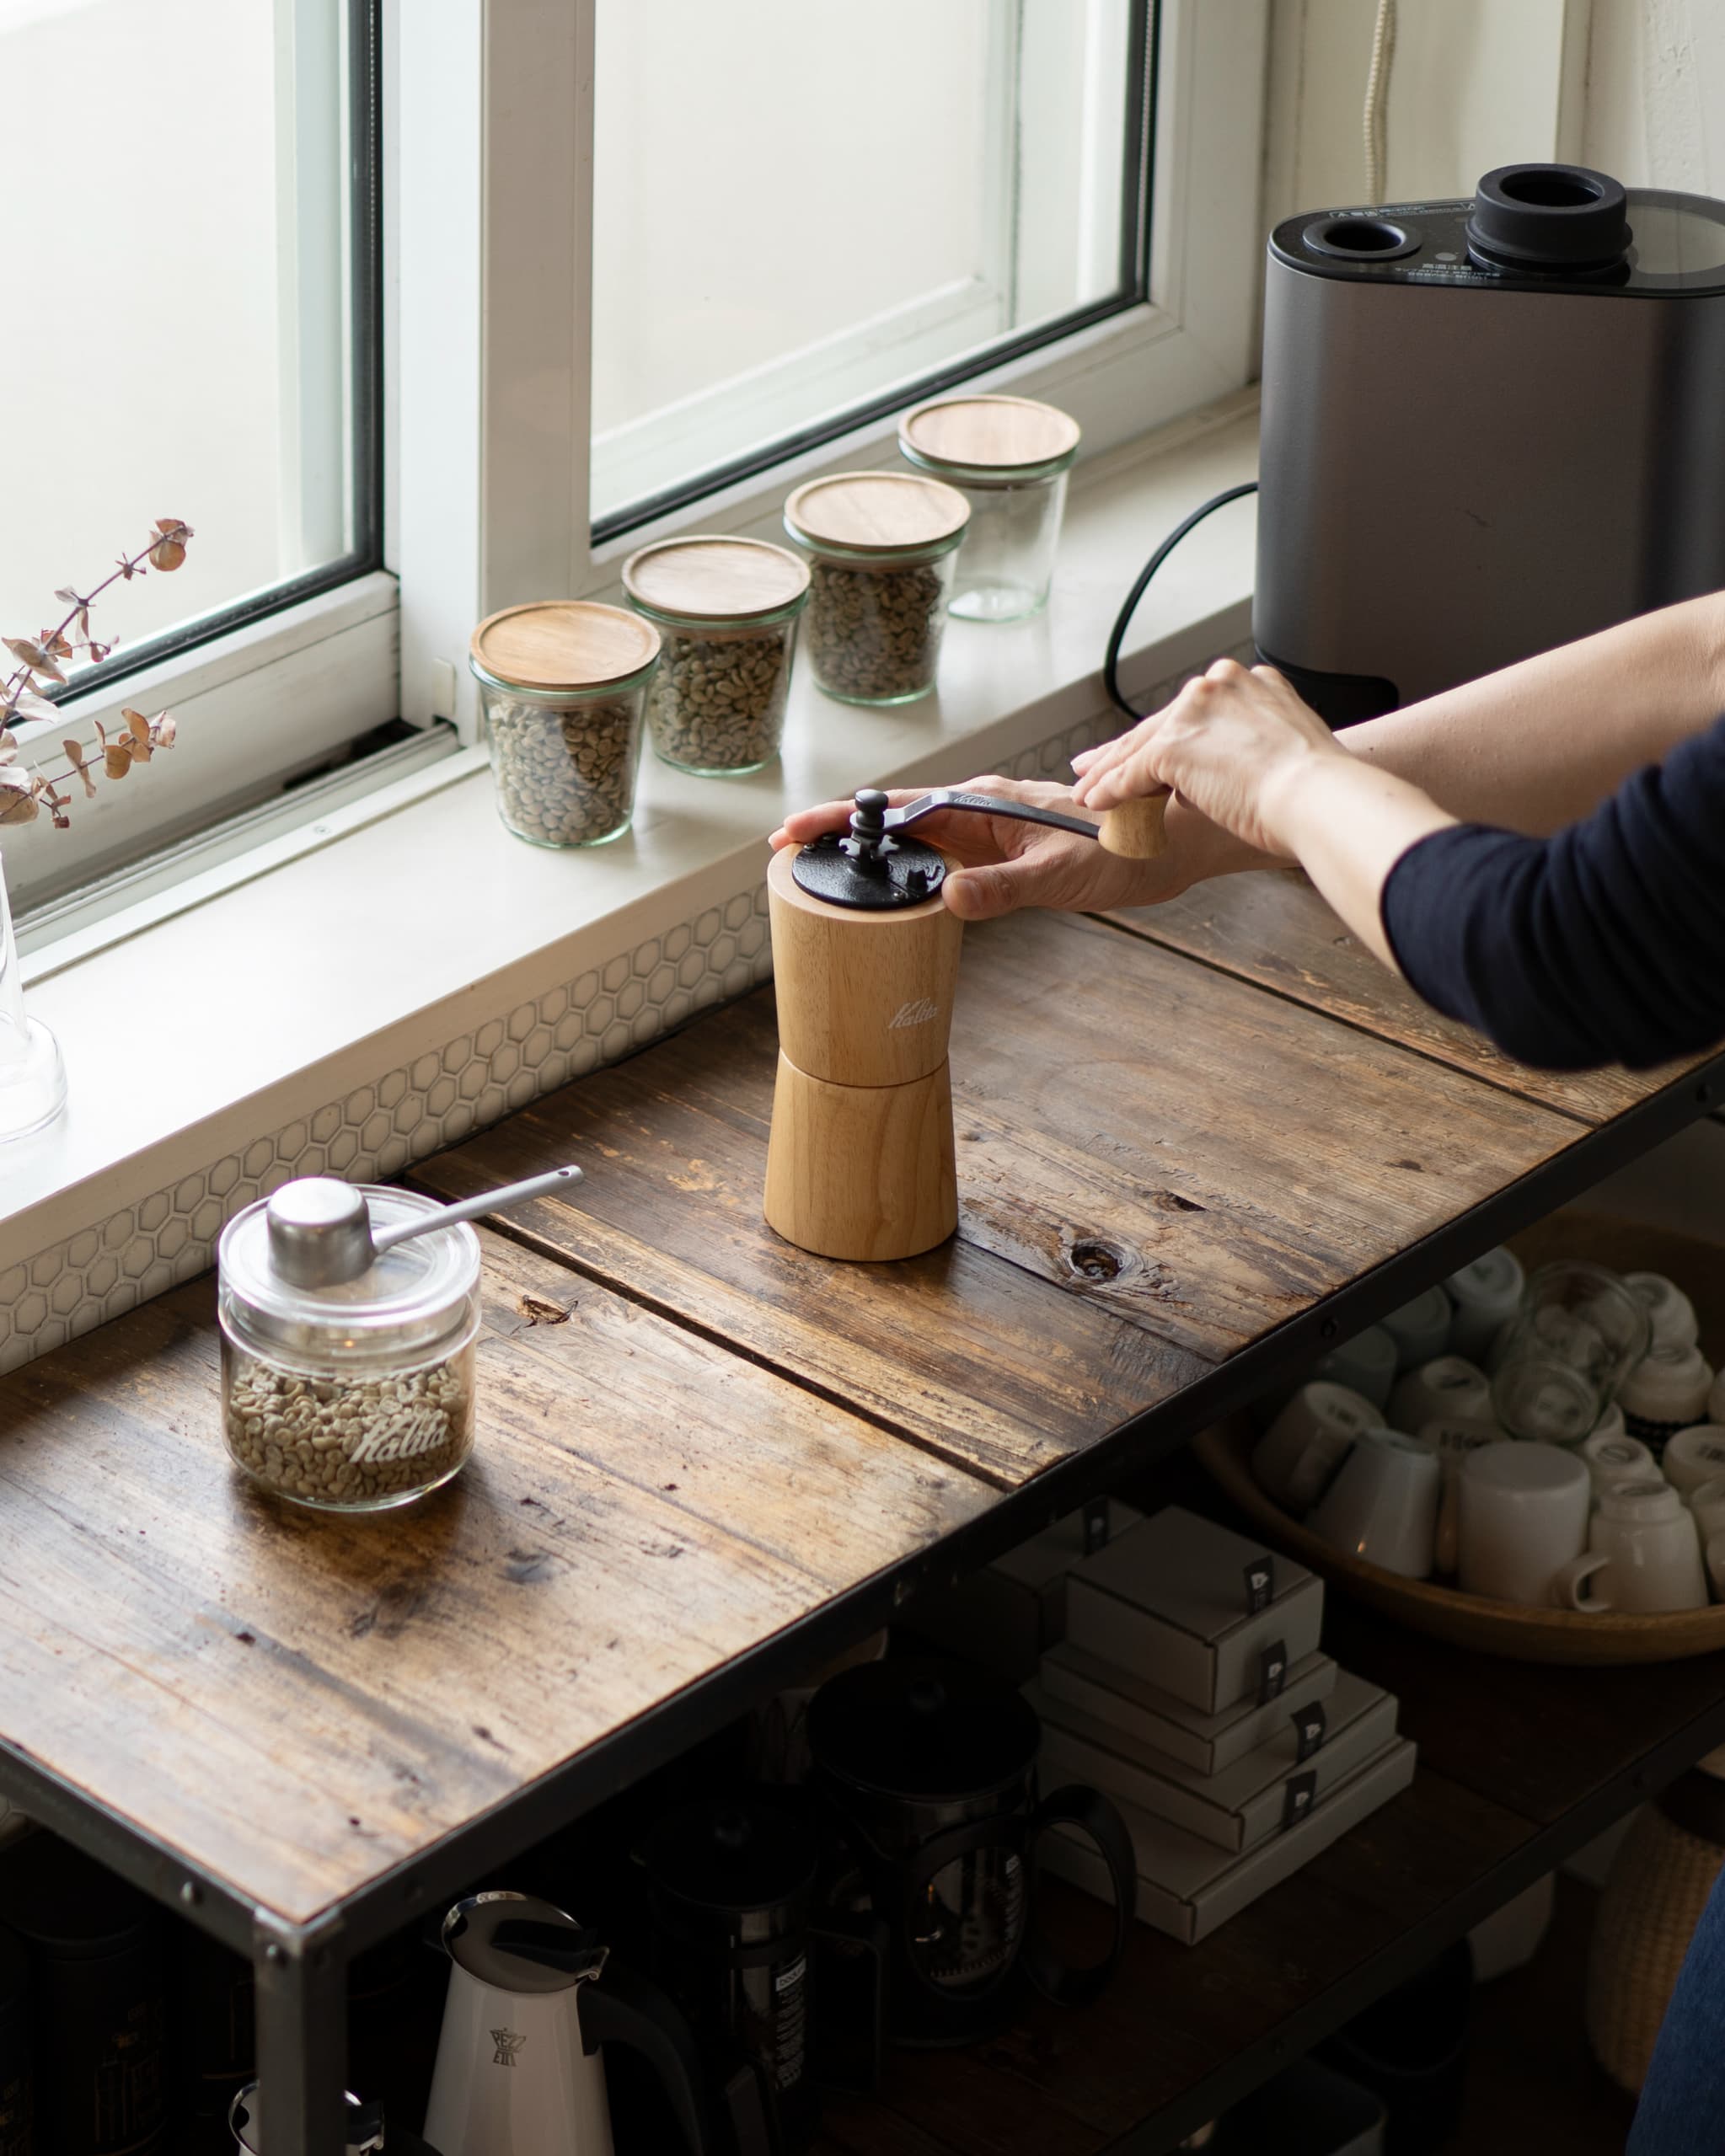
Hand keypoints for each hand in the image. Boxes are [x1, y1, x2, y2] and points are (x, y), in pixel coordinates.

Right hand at [769, 774, 1230, 919]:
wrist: (1176, 840)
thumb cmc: (1128, 850)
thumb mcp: (1061, 878)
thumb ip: (1003, 891)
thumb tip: (948, 899)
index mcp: (985, 806)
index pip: (896, 809)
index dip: (841, 820)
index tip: (795, 834)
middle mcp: (983, 810)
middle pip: (894, 816)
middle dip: (839, 830)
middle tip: (787, 852)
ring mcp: (992, 828)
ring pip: (916, 832)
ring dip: (869, 845)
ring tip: (821, 864)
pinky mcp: (1004, 847)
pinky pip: (943, 850)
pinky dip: (906, 860)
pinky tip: (892, 880)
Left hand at [1071, 657, 1346, 858]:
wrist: (1318, 799)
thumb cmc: (1316, 792)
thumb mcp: (1288, 749)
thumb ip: (1254, 744)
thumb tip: (1230, 767)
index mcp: (1253, 682)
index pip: (1193, 711)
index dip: (1164, 732)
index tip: (1145, 745)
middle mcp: (1221, 685)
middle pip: (1160, 722)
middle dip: (1123, 748)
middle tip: (1093, 763)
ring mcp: (1195, 711)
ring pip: (1141, 745)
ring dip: (1108, 772)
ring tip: (1086, 791)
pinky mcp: (1174, 744)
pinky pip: (1133, 771)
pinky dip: (1111, 789)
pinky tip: (1095, 802)